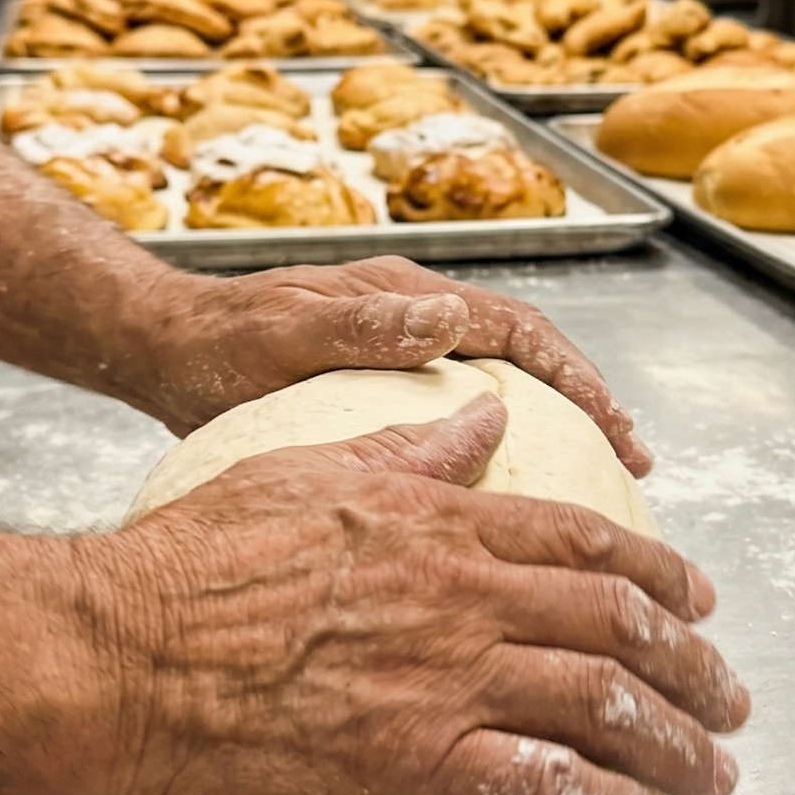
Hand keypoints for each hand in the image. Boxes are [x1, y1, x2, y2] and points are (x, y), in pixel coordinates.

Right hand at [86, 396, 746, 794]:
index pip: (585, 541)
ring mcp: (447, 682)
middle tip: (731, 699)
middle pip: (618, 622)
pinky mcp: (415, 764)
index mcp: (440, 525)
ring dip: (675, 745)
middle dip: (693, 666)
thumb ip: (411, 447)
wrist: (121, 655)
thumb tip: (483, 414)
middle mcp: (465, 599)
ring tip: (714, 775)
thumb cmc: (193, 562)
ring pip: (603, 706)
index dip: (659, 571)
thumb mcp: (308, 471)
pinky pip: (546, 791)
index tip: (700, 599)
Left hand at [137, 257, 652, 472]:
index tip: (617, 426)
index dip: (575, 377)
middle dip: (587, 403)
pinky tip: (511, 493)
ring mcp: (400, 351)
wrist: (160, 348)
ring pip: (502, 384)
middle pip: (527, 357)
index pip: (517, 330)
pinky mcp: (382, 386)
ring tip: (597, 478)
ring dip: (555, 423)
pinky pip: (463, 412)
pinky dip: (503, 444)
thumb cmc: (213, 343)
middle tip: (635, 460)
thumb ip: (360, 326)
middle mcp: (414, 319)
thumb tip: (447, 317)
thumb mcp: (282, 333)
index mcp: (404, 300)